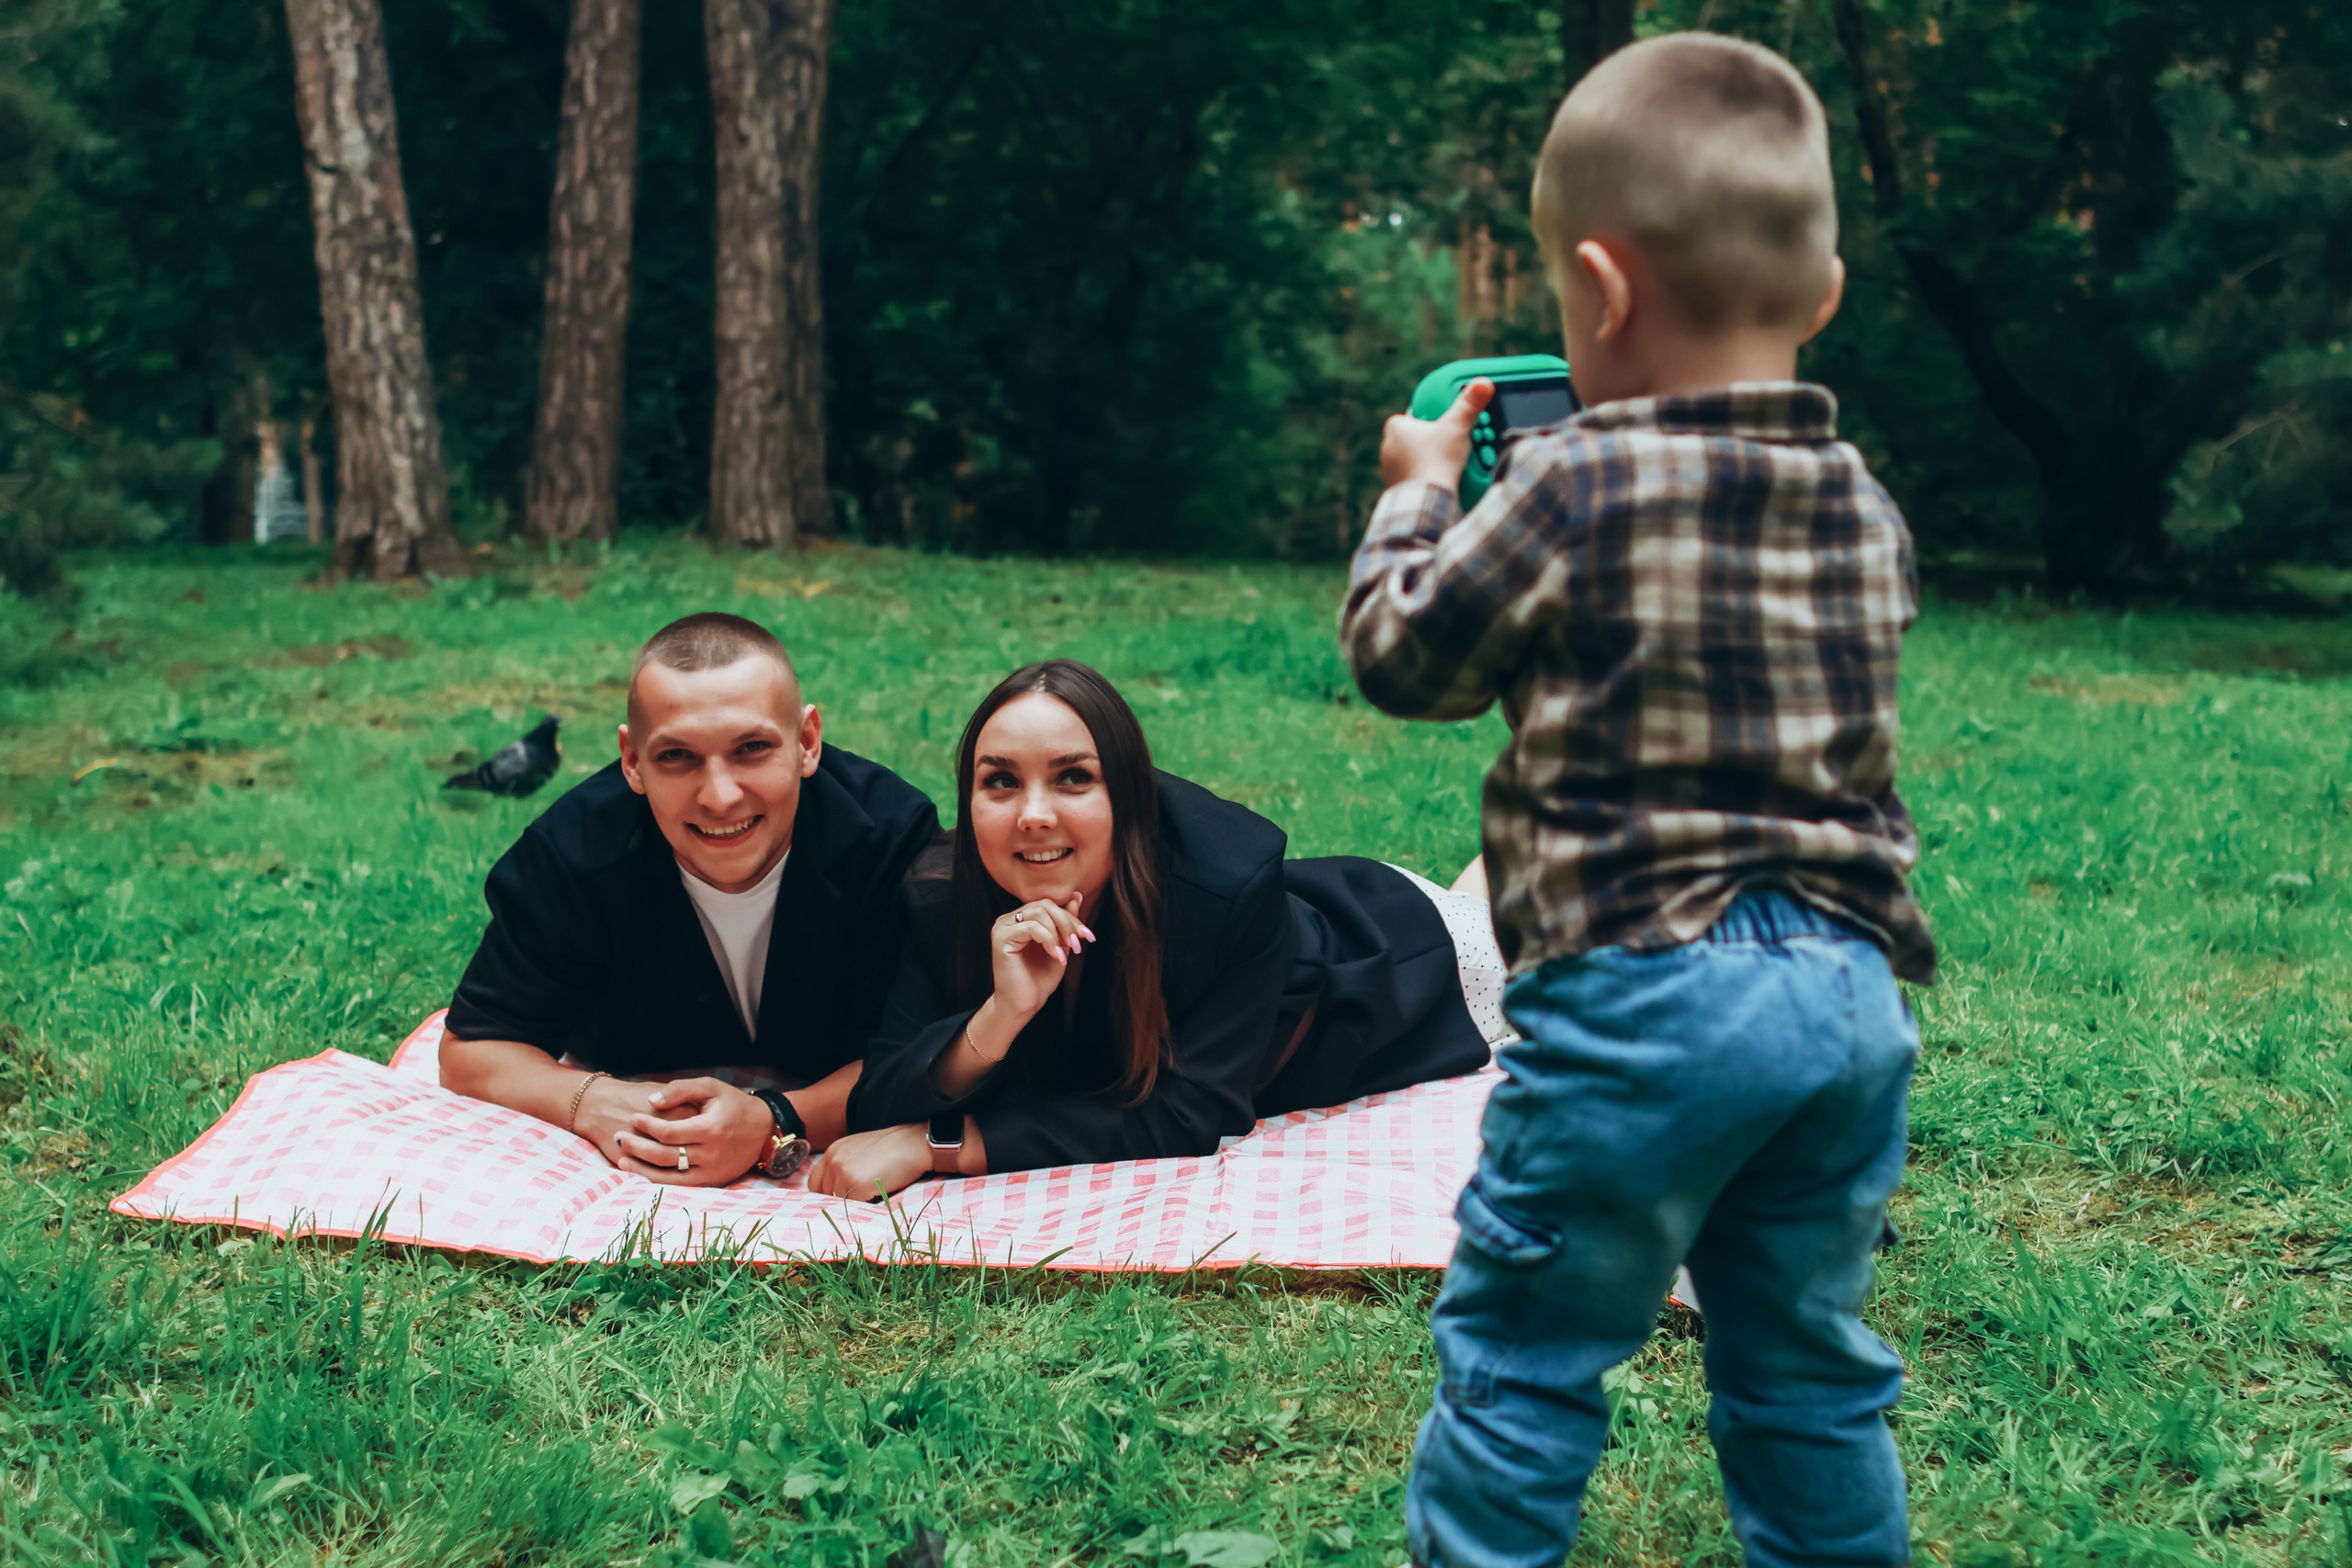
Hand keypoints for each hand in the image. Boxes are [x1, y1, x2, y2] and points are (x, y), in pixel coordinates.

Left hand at [588, 1075, 771, 1186]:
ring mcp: (711, 1171)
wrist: (763, 1129)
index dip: (646, 1126)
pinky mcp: (711, 1182)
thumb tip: (651, 1101)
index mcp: (711, 1128)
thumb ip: (681, 1089)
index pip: (669, 1132)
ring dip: (641, 1169)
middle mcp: (711, 1153)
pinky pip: (679, 1186)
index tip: (633, 1118)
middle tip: (619, 1138)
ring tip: (622, 1159)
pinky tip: (641, 1173)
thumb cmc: (732, 1104)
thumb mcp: (711, 1087)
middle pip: (664, 1155)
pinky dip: (657, 1181)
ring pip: (668, 1176)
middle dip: (637, 1147)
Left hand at [806, 1124, 933, 1201]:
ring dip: (853, 1203)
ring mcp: (843, 1172)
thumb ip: (843, 1166)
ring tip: (871, 1192)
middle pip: (824, 1195)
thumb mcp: (859, 1151)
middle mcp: (833, 1160)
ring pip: (839, 1202)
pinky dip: (864, 1205)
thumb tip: (835, 1192)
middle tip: (860, 1197)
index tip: (840, 1198)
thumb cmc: (892, 1148)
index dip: (827, 1193)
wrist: (914, 1143)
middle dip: (839, 1200)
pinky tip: (877, 1194)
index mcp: (832, 1151)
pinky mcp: (857, 1184)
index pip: (815, 1183)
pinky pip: (853, 1206)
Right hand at [990, 892, 1093, 1020]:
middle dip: (1067, 922)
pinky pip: (1030, 927)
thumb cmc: (1039, 978)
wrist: (1024, 1003)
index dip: (1071, 917)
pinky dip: (1048, 939)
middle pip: (1044, 905)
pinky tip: (1055, 955)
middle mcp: (1009, 919)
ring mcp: (1002, 927)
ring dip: (1058, 932)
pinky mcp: (1001, 938)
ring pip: (1038, 912)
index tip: (1088, 936)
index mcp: (1021, 919)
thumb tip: (1076, 896)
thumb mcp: (1059, 945)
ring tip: (1065, 952)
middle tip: (1077, 944)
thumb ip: (1064, 922)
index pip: (1049, 905)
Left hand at [1379, 378, 1493, 491]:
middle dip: (1438, 441)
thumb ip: (1469, 404)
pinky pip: (1418, 478)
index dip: (1435, 419)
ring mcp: (1391, 470)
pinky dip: (1430, 478)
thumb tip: (1482, 382)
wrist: (1427, 501)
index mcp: (1395, 428)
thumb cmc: (1436, 460)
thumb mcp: (1456, 427)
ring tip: (1454, 465)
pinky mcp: (1399, 489)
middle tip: (1457, 445)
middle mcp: (1387, 448)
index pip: (1417, 416)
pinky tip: (1444, 481)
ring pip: (1418, 459)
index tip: (1449, 423)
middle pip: (1420, 438)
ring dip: (1435, 461)